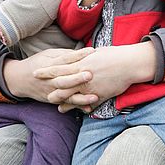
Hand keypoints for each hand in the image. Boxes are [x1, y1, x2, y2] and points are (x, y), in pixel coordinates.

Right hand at [3, 47, 97, 103]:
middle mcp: (50, 79)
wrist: (19, 79)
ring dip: (81, 98)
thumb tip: (80, 52)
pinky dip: (77, 107)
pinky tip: (89, 108)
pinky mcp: (53, 100)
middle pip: (65, 79)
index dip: (78, 55)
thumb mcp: (48, 54)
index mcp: (50, 64)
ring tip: (95, 97)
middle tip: (90, 75)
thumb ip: (63, 54)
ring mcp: (51, 91)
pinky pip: (66, 104)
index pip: (65, 59)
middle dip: (77, 78)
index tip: (92, 51)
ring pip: (67, 95)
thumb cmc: (38, 63)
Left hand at [36, 43, 156, 110]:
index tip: (36, 72)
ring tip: (52, 103)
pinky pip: (86, 103)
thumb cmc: (114, 55)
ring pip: (71, 96)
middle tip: (38, 90)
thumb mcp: (97, 53)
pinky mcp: (99, 95)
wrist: (129, 64)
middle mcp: (83, 76)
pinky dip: (78, 107)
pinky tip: (74, 111)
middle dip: (49, 88)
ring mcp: (90, 87)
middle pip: (61, 84)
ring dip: (61, 100)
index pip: (59, 67)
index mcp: (82, 63)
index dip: (47, 71)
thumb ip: (86, 57)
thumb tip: (80, 55)